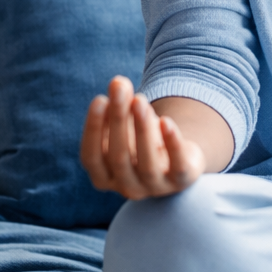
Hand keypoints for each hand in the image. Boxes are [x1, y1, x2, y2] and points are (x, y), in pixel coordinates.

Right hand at [80, 76, 205, 199]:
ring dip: (141, 130)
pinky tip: (165, 120)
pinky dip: (171, 143)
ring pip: (146, 164)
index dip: (93, 129)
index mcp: (104, 177)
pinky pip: (177, 166)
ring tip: (139, 100)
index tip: (99, 99)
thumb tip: (118, 82)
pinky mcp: (180, 180)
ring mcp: (154, 188)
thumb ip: (119, 103)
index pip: (91, 157)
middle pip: (118, 157)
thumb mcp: (127, 121)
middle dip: (118, 120)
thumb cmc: (140, 138)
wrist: (176, 158)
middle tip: (120, 88)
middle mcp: (126, 187)